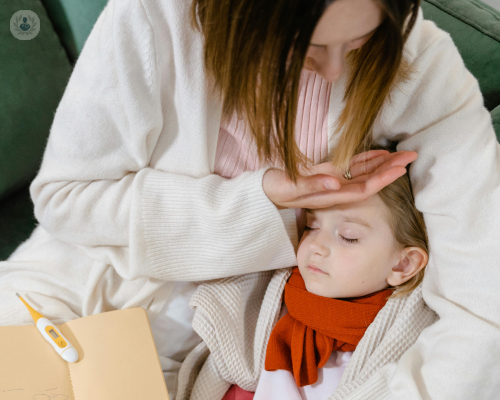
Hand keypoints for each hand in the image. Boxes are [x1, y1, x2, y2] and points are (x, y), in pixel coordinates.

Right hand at [263, 149, 417, 209]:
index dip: (382, 179)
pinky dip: (367, 160)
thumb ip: (311, 185)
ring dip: (383, 164)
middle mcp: (336, 189)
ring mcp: (334, 181)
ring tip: (402, 154)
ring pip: (363, 172)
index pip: (362, 188)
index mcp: (330, 194)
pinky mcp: (328, 173)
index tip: (399, 169)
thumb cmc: (276, 189)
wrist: (266, 191)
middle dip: (390, 169)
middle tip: (412, 156)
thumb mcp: (290, 187)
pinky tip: (381, 154)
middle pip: (369, 180)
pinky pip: (352, 166)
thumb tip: (335, 183)